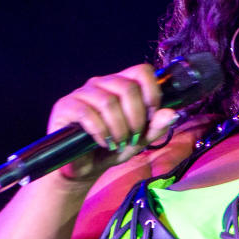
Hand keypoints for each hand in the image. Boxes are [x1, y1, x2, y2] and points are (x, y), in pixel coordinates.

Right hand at [46, 64, 179, 182]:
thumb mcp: (139, 141)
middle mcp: (102, 83)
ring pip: (108, 101)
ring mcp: (82, 93)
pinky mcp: (66, 105)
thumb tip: (172, 113)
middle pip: (128, 87)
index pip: (142, 70)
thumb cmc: (112, 149)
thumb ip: (156, 127)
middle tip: (134, 137)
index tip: (152, 116)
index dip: (152, 92)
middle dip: (136, 118)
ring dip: (119, 128)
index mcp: (121, 85)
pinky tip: (103, 142)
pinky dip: (100, 131)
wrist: (84, 168)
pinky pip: (87, 113)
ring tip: (118, 143)